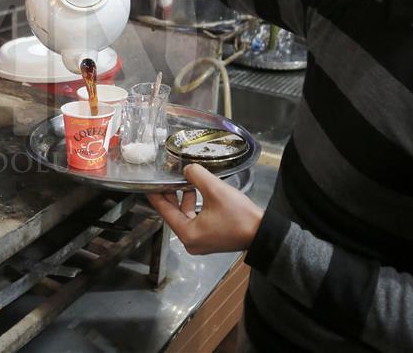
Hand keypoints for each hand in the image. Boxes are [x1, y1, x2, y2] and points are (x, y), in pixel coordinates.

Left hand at [146, 164, 263, 254]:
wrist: (264, 233)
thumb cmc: (239, 215)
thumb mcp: (215, 190)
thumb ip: (197, 176)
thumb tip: (187, 169)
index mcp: (188, 234)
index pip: (164, 211)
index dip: (156, 196)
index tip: (148, 184)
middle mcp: (191, 242)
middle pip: (173, 214)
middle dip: (171, 195)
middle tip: (167, 178)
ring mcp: (201, 243)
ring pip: (185, 217)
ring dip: (184, 199)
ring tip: (186, 182)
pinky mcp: (210, 239)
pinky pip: (195, 220)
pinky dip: (194, 206)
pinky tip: (198, 192)